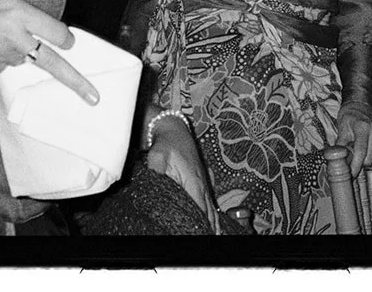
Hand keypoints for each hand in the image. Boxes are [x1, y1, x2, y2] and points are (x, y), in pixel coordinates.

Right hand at [0, 0, 98, 103]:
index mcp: (18, 11)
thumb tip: (40, 39)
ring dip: (14, 53)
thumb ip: (23, 17)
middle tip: (93, 97)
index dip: (65, 39)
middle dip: (74, 80)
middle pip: (50, 61)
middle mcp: (12, 34)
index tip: (71, 44)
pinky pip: (0, 67)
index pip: (55, 31)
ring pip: (20, 61)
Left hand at [144, 115, 219, 230]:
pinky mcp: (202, 182)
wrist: (175, 130)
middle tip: (209, 240)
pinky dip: (213, 215)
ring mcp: (204, 184)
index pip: (199, 209)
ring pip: (212, 209)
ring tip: (215, 237)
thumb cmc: (166, 143)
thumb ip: (157, 169)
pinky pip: (211, 203)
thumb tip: (155, 179)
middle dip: (209, 228)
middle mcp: (202, 185)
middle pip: (209, 213)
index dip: (200, 224)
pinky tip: (215, 226)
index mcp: (193, 183)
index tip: (198, 234)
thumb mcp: (158, 155)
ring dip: (213, 224)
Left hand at [334, 103, 371, 176]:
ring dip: (371, 165)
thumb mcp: (342, 129)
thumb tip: (337, 161)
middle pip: (371, 158)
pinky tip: (371, 161)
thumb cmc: (349, 117)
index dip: (355, 166)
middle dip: (361, 165)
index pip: (361, 152)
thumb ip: (341, 146)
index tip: (350, 174)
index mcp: (362, 126)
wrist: (361, 105)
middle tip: (354, 165)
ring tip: (363, 162)